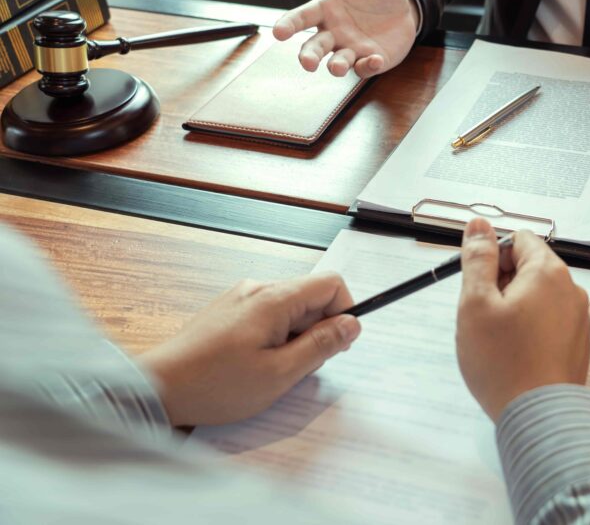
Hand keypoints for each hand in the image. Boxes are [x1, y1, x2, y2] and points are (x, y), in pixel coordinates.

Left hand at [138, 273, 360, 426]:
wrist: (156, 388)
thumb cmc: (214, 384)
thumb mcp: (280, 374)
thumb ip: (321, 346)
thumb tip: (351, 324)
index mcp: (273, 299)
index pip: (331, 283)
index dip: (344, 312)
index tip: (337, 344)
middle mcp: (257, 289)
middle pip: (310, 296)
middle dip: (317, 330)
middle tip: (300, 367)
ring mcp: (240, 298)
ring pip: (289, 308)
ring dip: (294, 337)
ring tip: (272, 370)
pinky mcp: (227, 311)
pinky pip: (267, 316)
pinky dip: (274, 337)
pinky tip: (255, 364)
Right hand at [273, 0, 417, 77]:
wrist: (403, 5)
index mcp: (325, 9)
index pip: (301, 18)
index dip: (289, 25)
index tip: (278, 32)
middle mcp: (334, 33)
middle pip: (315, 48)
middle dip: (308, 56)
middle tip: (307, 63)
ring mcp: (351, 49)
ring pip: (337, 63)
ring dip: (336, 66)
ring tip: (337, 67)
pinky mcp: (371, 60)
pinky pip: (365, 68)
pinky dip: (368, 66)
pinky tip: (375, 59)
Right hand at [456, 218, 589, 421]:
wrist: (539, 416)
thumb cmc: (504, 363)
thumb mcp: (476, 303)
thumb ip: (477, 259)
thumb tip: (478, 227)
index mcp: (548, 272)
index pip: (519, 240)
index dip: (493, 257)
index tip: (478, 284)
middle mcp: (570, 290)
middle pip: (530, 268)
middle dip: (502, 284)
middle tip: (484, 316)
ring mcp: (577, 318)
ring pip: (537, 297)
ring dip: (514, 309)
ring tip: (498, 340)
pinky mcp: (576, 343)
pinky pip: (548, 322)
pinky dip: (529, 330)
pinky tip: (514, 354)